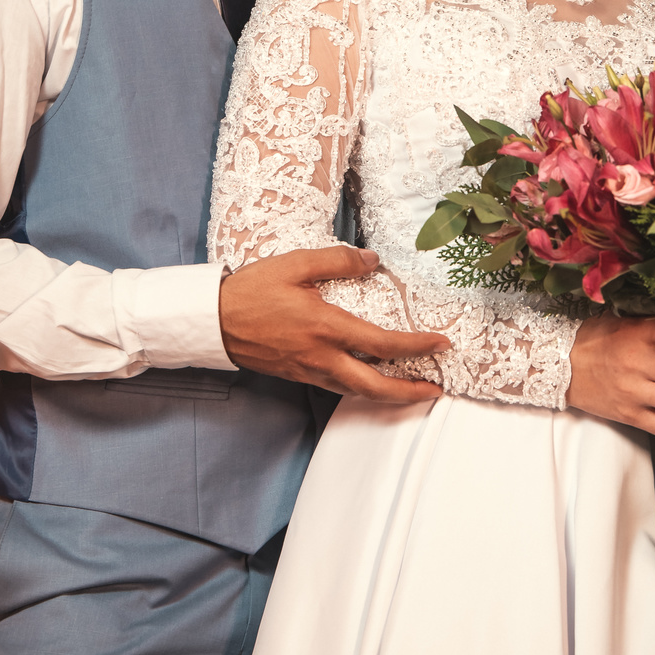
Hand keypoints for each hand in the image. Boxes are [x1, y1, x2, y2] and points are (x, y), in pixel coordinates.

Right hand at [219, 247, 448, 401]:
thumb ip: (336, 260)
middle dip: (409, 393)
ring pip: (357, 392)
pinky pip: (338, 388)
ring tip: (412, 390)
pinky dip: (362, 389)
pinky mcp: (298, 376)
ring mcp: (309, 370)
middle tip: (436, 390)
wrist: (213, 321)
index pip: (382, 344)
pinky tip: (371, 381)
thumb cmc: (251, 291)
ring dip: (388, 395)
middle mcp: (321, 356)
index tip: (441, 343)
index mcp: (325, 328)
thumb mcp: (294, 265)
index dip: (416, 346)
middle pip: (375, 387)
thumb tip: (372, 260)